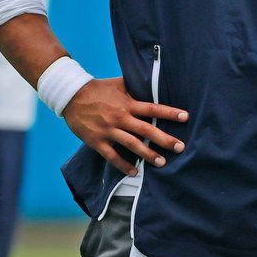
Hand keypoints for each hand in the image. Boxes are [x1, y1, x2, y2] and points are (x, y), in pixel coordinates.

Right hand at [63, 77, 188, 175]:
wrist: (71, 96)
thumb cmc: (98, 89)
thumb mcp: (119, 84)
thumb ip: (135, 87)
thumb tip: (153, 85)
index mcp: (128, 103)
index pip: (153, 108)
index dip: (170, 112)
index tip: (185, 117)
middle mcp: (120, 117)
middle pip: (146, 130)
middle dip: (164, 139)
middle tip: (180, 147)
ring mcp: (108, 130)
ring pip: (132, 145)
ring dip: (148, 154)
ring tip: (162, 162)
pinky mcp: (97, 141)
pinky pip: (112, 156)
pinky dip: (123, 165)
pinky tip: (134, 173)